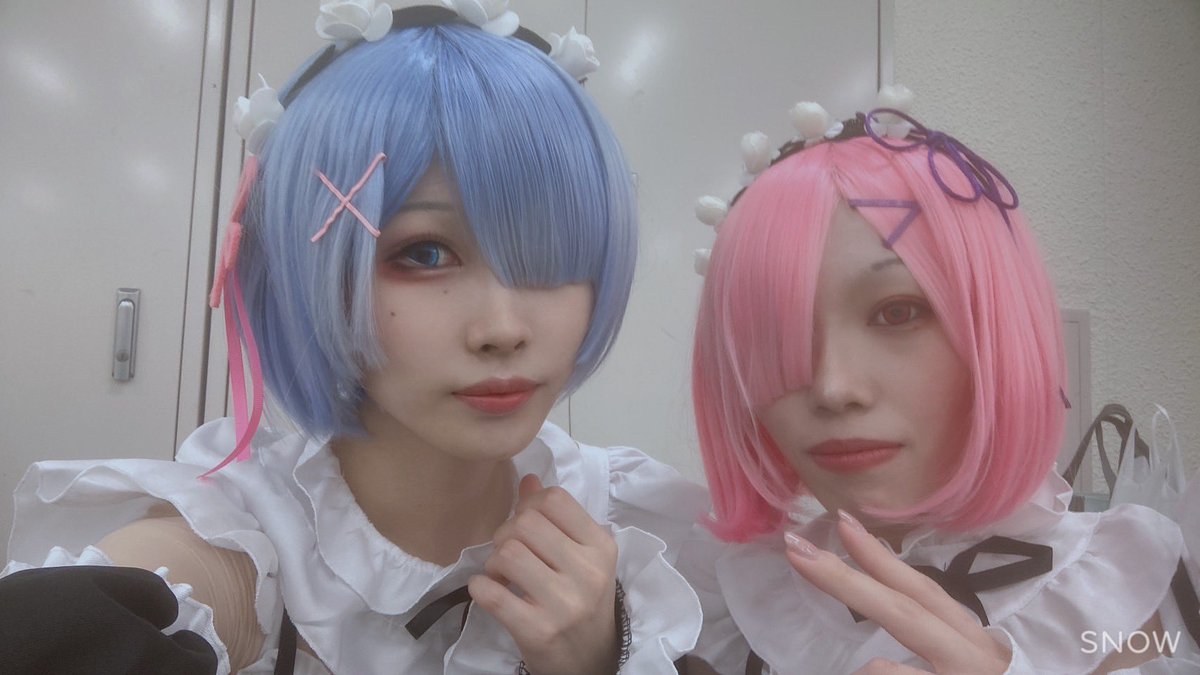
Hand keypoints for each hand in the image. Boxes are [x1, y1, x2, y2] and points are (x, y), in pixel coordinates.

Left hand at [469, 475, 619, 674]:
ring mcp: (564, 603)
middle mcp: (587, 572)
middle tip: (508, 553)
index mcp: (600, 546)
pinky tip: (489, 590)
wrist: (591, 659)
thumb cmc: (583, 600)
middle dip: (506, 533)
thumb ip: (556, 517)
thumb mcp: (582, 556)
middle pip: (525, 523)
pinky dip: (480, 587)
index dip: (529, 505)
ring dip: (493, 561)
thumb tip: (527, 479)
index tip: (526, 524)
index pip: (554, 499)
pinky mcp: (538, 630)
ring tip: (502, 574)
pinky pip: (491, 593)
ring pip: (507, 553)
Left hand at [784, 511, 1009, 674]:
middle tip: (796, 550)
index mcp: (975, 644)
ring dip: (872, 670)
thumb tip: (879, 618)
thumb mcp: (971, 658)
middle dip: (846, 580)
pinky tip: (878, 672)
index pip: (924, 592)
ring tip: (863, 667)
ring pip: (896, 671)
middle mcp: (973, 660)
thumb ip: (935, 635)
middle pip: (906, 613)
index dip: (881, 557)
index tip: (840, 521)